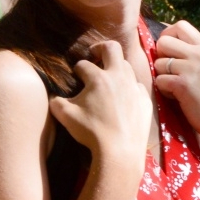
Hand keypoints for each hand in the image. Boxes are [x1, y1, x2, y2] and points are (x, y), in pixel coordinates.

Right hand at [47, 40, 151, 165]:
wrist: (119, 152)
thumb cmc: (90, 132)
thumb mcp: (65, 116)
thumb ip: (56, 102)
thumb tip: (54, 96)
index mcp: (98, 78)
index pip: (83, 64)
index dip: (76, 69)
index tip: (75, 76)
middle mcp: (118, 77)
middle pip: (112, 48)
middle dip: (100, 48)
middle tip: (94, 56)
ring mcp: (134, 87)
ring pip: (127, 66)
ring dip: (116, 68)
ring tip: (109, 79)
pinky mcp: (145, 100)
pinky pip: (137, 86)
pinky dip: (129, 87)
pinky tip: (123, 97)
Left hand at [152, 20, 199, 153]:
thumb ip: (192, 54)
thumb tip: (164, 43)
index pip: (180, 25)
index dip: (168, 35)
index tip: (168, 51)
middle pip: (164, 41)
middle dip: (160, 56)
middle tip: (168, 71)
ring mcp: (192, 68)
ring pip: (158, 62)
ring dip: (162, 76)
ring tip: (175, 86)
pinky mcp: (183, 84)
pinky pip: (159, 80)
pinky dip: (164, 90)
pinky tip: (177, 96)